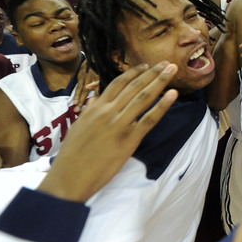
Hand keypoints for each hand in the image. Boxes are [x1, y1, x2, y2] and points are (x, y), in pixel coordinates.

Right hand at [37, 62, 178, 202]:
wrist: (69, 178)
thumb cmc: (71, 156)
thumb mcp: (77, 127)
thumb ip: (88, 111)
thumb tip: (94, 99)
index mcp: (96, 108)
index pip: (118, 83)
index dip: (134, 73)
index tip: (146, 66)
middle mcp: (108, 111)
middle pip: (134, 86)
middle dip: (152, 73)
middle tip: (166, 63)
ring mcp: (120, 124)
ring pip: (143, 97)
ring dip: (160, 81)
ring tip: (172, 70)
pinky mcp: (129, 139)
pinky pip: (149, 119)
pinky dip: (162, 106)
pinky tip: (173, 95)